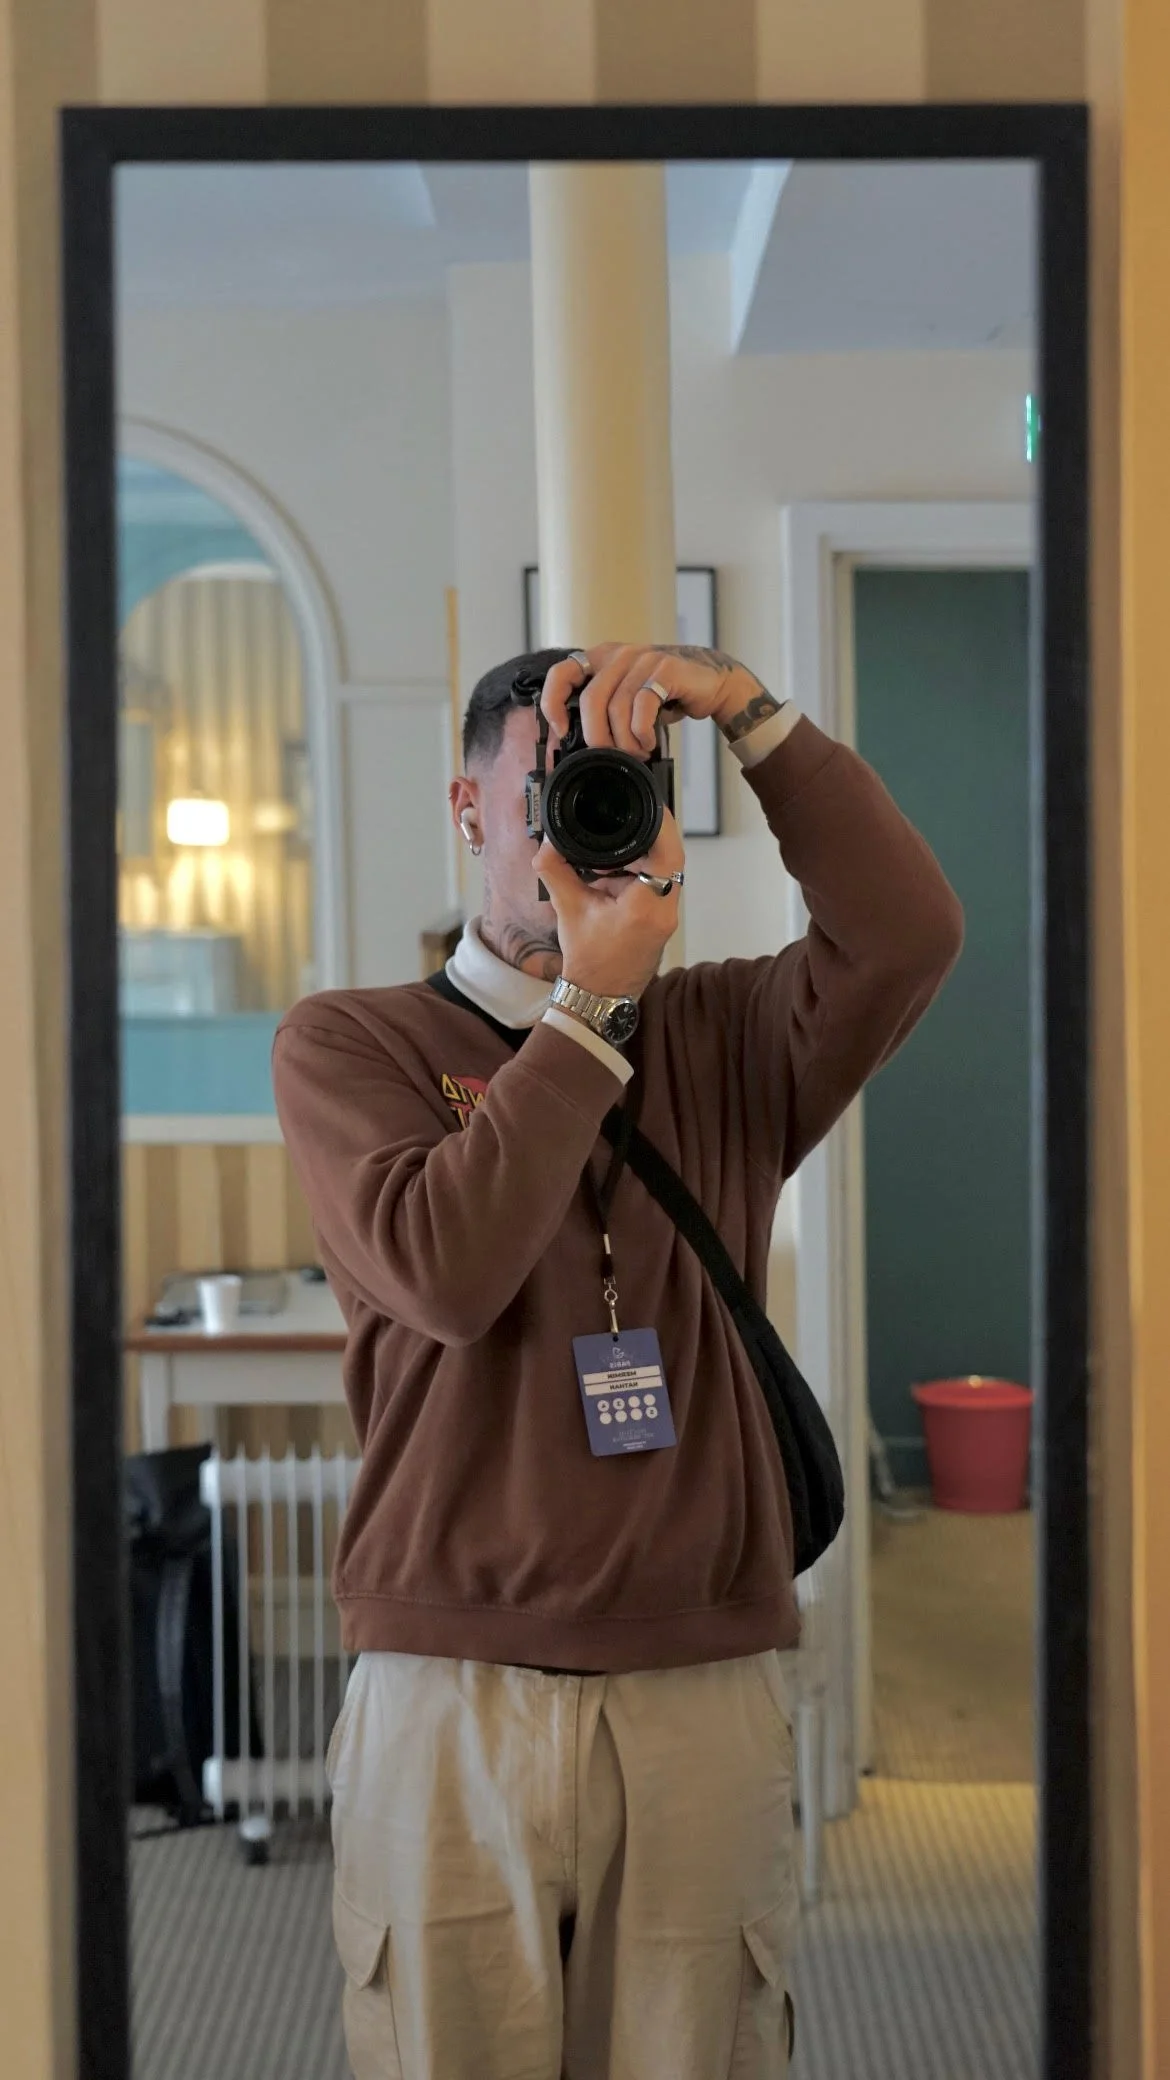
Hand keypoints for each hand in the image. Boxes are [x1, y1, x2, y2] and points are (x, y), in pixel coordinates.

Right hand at [533, 812, 684, 1001]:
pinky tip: (610, 880)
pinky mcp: (660, 923)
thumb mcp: (568, 910)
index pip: (669, 854)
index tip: (652, 806)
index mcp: (646, 905)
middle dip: (646, 839)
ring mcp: (665, 918)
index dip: (664, 825)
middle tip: (621, 824)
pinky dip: (636, 877)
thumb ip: (555, 872)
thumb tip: (546, 845)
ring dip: (639, 860)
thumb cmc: (588, 961)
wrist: (598, 998)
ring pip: (663, 872)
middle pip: (669, 859)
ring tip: (607, 859)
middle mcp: (664, 911)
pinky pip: (656, 887)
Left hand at [538, 642, 766, 755]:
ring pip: (617, 708)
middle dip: (598, 737)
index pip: (561, 673)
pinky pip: (643, 707)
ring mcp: (642, 659)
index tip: (561, 730)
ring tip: (637, 752)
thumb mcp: (626, 700)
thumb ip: (602, 711)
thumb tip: (575, 744)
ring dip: (625, 741)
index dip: (553, 703)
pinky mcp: (666, 668)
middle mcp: (618, 655)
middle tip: (611, 755)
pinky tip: (648, 742)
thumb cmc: (664, 696)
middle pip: (591, 700)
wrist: (710, 684)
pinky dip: (642, 733)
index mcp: (600, 658)